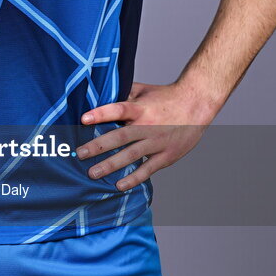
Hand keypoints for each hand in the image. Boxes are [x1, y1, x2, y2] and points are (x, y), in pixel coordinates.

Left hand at [76, 80, 216, 190]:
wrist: (196, 105)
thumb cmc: (165, 96)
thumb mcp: (144, 90)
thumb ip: (123, 93)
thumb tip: (100, 94)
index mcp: (141, 108)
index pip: (118, 109)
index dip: (101, 114)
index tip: (83, 119)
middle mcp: (148, 125)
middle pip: (121, 136)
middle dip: (98, 145)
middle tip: (80, 154)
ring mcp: (157, 142)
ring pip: (131, 155)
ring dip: (111, 165)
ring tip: (92, 173)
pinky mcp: (166, 155)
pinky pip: (148, 169)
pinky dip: (133, 178)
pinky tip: (119, 185)